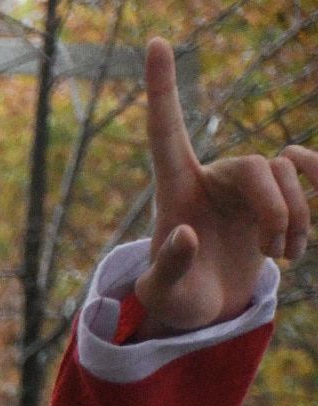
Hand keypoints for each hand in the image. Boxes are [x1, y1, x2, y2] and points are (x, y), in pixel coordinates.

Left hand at [135, 37, 314, 336]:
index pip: (165, 131)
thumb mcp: (165, 294)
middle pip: (256, 165)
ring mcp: (244, 187)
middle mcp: (210, 178)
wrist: (203, 311)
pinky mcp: (273, 200)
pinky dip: (309, 212)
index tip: (156, 42)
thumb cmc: (175, 299)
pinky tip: (298, 249)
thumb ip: (170, 268)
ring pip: (285, 174)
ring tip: (281, 257)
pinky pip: (305, 181)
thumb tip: (187, 234)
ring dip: (294, 216)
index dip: (162, 88)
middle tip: (274, 252)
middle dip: (275, 207)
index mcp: (173, 189)